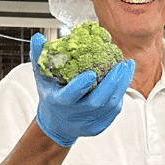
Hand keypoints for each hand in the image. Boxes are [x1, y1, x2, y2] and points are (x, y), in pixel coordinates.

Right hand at [30, 33, 134, 147]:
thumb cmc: (50, 96)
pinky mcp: (99, 127)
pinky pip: (114, 111)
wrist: (57, 125)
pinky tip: (125, 80)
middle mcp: (75, 115)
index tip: (92, 73)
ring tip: (127, 67)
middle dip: (111, 83)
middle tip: (120, 65)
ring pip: (110, 106)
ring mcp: (88, 123)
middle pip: (97, 102)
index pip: (70, 96)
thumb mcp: (41, 78)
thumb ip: (39, 58)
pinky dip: (121, 94)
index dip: (80, 86)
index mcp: (59, 102)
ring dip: (121, 86)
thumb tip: (38, 37)